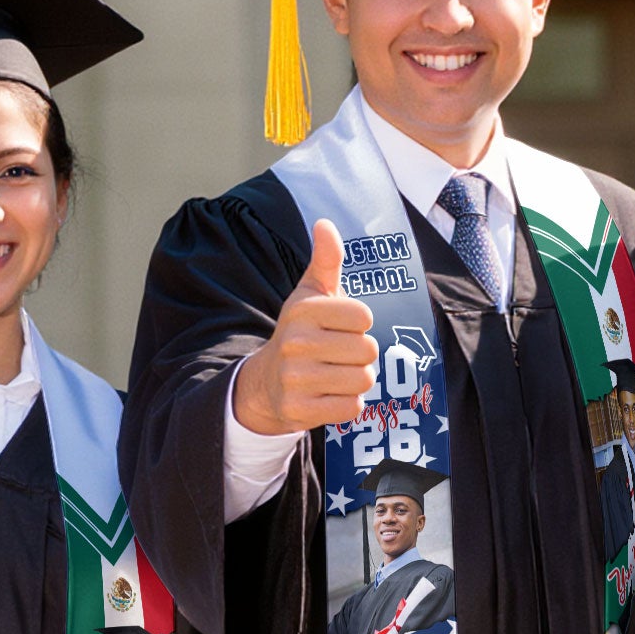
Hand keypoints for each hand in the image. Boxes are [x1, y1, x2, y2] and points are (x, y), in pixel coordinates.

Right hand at [231, 219, 379, 435]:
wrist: (266, 382)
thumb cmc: (301, 332)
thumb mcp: (311, 294)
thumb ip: (326, 260)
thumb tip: (325, 223)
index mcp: (303, 310)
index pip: (364, 316)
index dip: (358, 324)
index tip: (339, 327)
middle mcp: (296, 342)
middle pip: (368, 350)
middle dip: (361, 354)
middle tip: (338, 354)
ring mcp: (296, 379)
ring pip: (363, 380)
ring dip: (356, 379)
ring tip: (334, 373)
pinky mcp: (300, 410)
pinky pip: (352, 408)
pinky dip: (348, 404)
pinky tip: (328, 394)